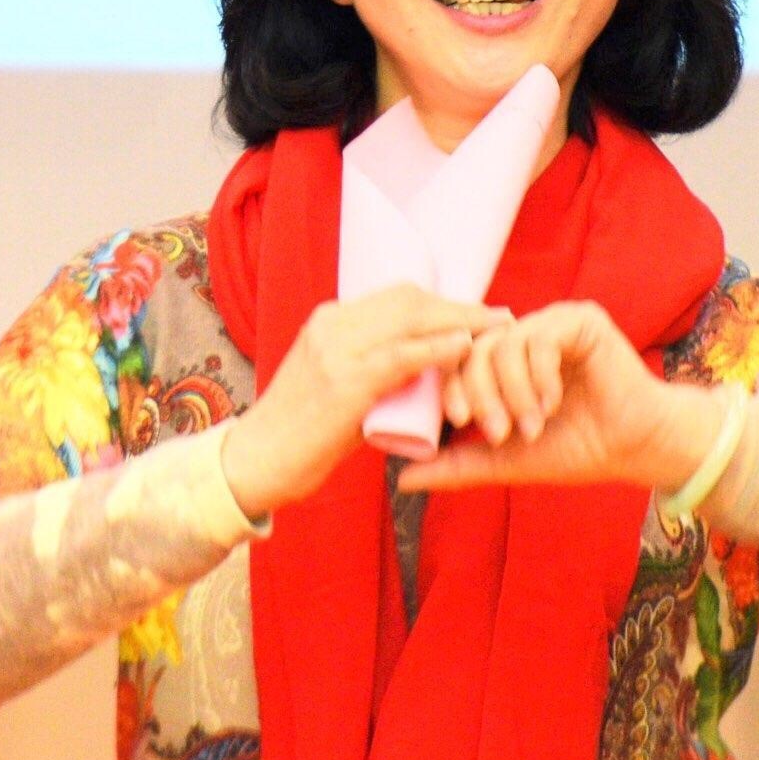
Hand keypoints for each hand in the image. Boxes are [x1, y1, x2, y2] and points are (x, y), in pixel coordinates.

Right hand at [219, 284, 490, 520]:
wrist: (257, 462)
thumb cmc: (301, 434)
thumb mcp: (336, 387)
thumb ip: (371, 373)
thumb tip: (421, 374)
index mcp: (329, 320)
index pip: (398, 298)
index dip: (444, 303)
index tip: (478, 316)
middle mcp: (332, 325)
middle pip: (410, 301)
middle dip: (461, 307)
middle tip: (501, 318)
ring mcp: (336, 350)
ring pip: (411, 320)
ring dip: (461, 322)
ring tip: (498, 330)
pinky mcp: (344, 382)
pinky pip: (400, 356)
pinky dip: (437, 348)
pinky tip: (466, 347)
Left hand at [403, 303, 727, 497]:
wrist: (632, 448)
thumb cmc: (572, 449)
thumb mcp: (504, 460)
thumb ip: (457, 464)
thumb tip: (402, 479)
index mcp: (500, 359)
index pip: (455, 359)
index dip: (450, 387)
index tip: (458, 422)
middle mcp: (521, 335)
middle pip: (473, 347)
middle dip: (479, 394)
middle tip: (497, 433)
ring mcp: (550, 323)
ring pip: (504, 344)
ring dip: (513, 392)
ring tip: (532, 426)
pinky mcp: (580, 319)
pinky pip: (541, 338)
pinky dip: (541, 377)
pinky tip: (554, 405)